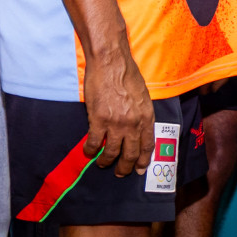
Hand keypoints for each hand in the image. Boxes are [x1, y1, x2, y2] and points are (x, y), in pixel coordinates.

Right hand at [81, 47, 154, 177]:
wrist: (111, 63)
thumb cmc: (127, 75)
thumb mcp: (143, 97)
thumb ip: (141, 114)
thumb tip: (138, 127)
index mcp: (147, 117)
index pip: (148, 145)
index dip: (144, 160)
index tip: (140, 169)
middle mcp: (134, 124)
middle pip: (131, 153)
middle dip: (125, 166)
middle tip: (120, 173)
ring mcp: (116, 123)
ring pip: (112, 152)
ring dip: (106, 161)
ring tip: (102, 164)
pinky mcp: (98, 119)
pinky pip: (94, 141)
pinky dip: (90, 150)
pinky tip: (88, 152)